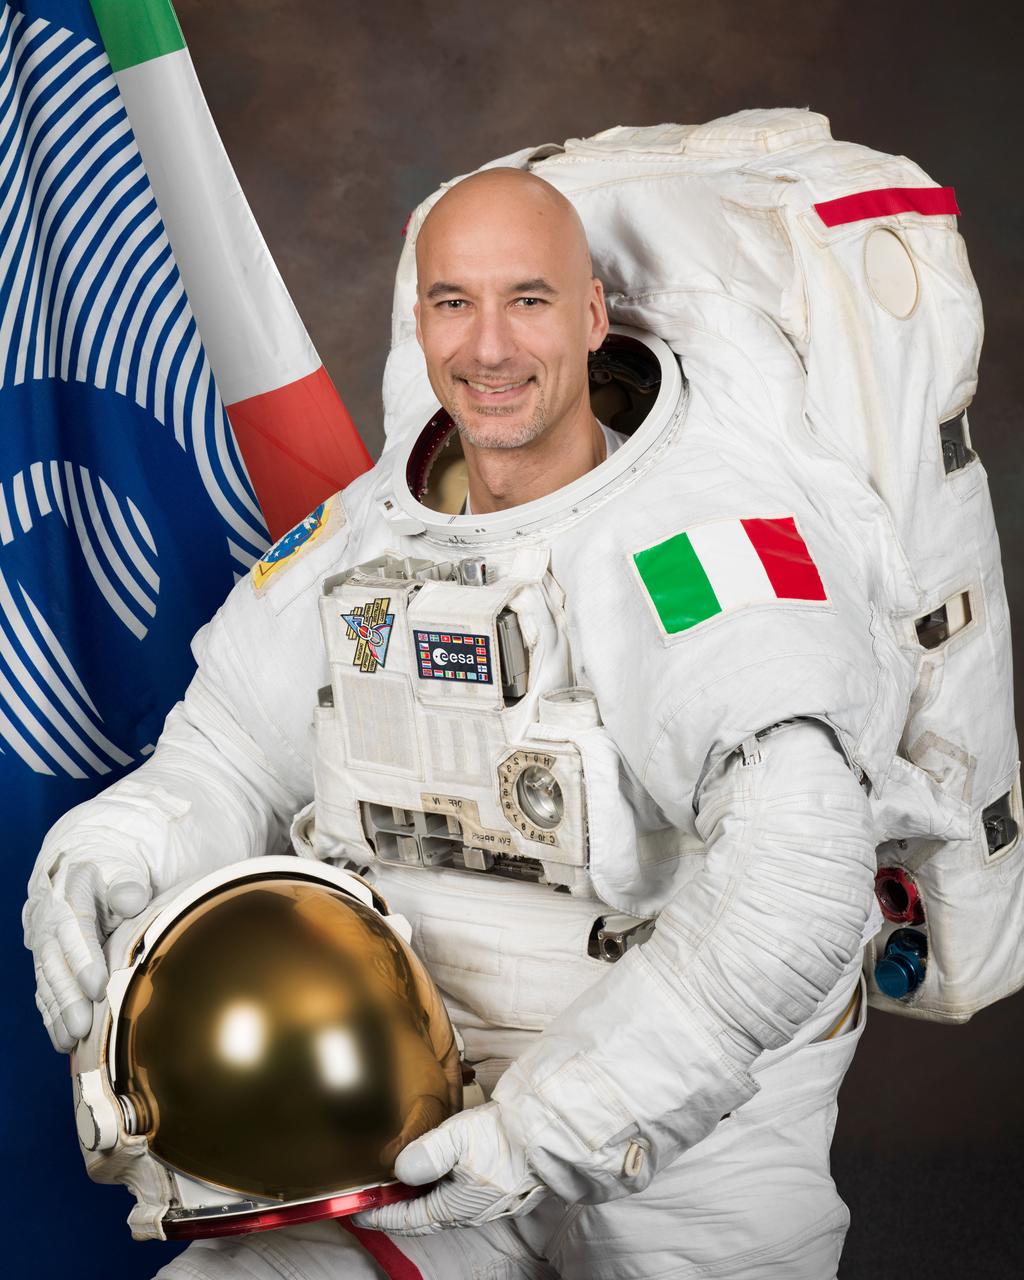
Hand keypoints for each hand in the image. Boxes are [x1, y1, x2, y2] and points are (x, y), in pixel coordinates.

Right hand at [23, 853, 150, 1051]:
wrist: (86, 865)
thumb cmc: (114, 871)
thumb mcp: (123, 868)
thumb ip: (127, 884)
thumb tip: (130, 899)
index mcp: (71, 891)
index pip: (75, 928)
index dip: (84, 959)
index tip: (97, 986)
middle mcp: (50, 919)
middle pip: (55, 961)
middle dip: (68, 996)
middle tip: (82, 1026)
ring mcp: (44, 942)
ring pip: (47, 980)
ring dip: (58, 1012)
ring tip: (72, 1040)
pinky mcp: (46, 960)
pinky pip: (44, 990)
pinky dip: (52, 1016)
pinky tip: (63, 1039)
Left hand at [354, 1101, 545, 1234]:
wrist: (548, 1137)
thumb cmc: (505, 1139)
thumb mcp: (458, 1139)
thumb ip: (425, 1155)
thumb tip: (398, 1170)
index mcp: (453, 1208)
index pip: (406, 1218)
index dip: (380, 1214)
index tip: (357, 1211)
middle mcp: (466, 1213)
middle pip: (421, 1216)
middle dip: (396, 1208)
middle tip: (373, 1196)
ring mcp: (481, 1204)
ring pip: (439, 1206)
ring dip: (416, 1198)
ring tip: (398, 1183)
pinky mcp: (493, 1191)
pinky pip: (455, 1196)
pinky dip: (436, 1188)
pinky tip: (435, 1171)